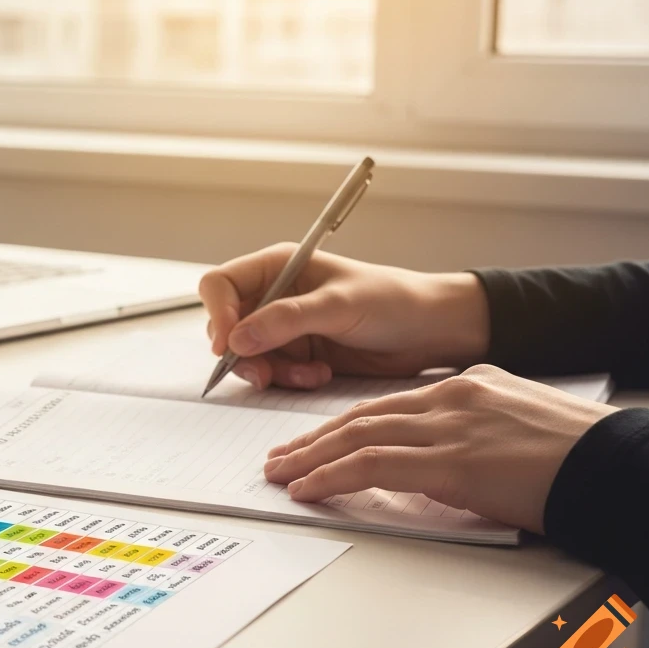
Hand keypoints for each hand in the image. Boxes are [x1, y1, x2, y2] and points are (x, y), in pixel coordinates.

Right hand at [199, 244, 490, 389]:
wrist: (431, 331)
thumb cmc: (392, 301)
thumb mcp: (338, 305)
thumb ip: (286, 320)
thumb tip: (237, 338)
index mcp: (277, 266)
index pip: (220, 285)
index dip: (217, 314)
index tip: (229, 344)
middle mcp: (274, 295)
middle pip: (226, 325)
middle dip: (242, 353)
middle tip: (264, 374)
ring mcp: (283, 327)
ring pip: (247, 355)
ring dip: (271, 371)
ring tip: (307, 374)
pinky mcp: (297, 354)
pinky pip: (272, 373)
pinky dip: (288, 380)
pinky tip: (318, 375)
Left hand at [261, 365, 617, 532]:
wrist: (616, 466)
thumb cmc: (579, 455)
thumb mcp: (519, 426)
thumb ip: (474, 431)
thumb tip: (445, 460)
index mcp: (468, 386)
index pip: (388, 404)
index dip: (345, 424)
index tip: (316, 439)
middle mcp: (451, 398)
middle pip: (363, 416)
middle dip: (315, 438)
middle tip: (280, 455)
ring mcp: (448, 427)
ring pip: (358, 437)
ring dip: (310, 457)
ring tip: (280, 472)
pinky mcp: (450, 461)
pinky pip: (372, 465)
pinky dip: (332, 475)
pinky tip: (307, 487)